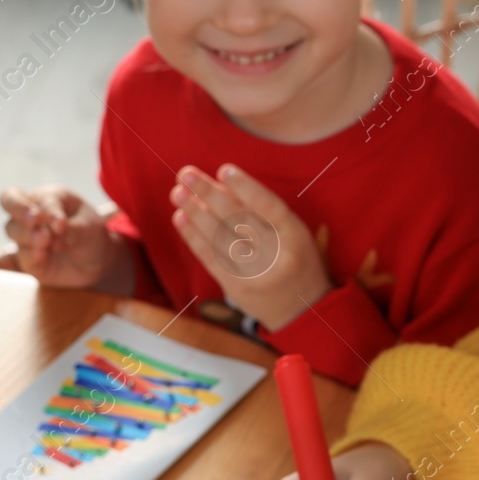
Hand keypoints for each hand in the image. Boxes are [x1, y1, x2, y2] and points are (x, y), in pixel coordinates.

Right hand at [0, 185, 119, 287]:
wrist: (98, 263)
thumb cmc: (91, 235)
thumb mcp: (89, 227)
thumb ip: (71, 227)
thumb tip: (54, 229)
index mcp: (47, 198)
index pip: (40, 196)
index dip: (48, 210)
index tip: (62, 224)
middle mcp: (31, 214)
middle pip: (9, 201)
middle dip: (19, 208)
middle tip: (35, 219)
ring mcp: (27, 236)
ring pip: (13, 229)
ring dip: (27, 234)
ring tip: (46, 240)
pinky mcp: (29, 260)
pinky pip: (23, 255)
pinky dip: (31, 254)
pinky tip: (42, 255)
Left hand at [170, 163, 332, 330]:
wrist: (300, 310)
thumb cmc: (294, 259)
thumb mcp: (292, 233)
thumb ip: (263, 210)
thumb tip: (220, 183)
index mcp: (295, 237)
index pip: (268, 206)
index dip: (245, 187)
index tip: (223, 169)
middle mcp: (276, 255)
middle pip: (238, 220)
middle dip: (209, 194)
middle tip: (186, 174)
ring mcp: (255, 274)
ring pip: (220, 238)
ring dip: (194, 212)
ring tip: (177, 193)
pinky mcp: (236, 287)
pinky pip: (211, 258)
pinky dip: (193, 237)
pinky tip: (180, 218)